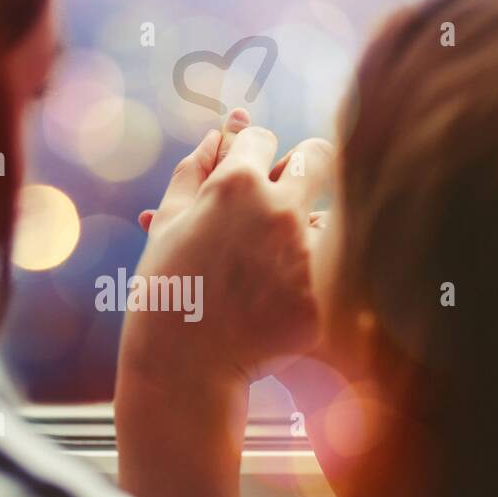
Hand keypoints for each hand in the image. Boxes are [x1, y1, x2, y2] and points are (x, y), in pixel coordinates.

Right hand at [119, 108, 331, 387]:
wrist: (180, 368)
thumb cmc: (167, 290)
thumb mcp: (169, 223)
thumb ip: (195, 168)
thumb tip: (223, 128)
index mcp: (235, 185)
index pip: (262, 137)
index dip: (250, 154)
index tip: (242, 177)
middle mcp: (279, 211)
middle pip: (319, 156)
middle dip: (305, 167)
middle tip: (286, 193)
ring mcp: (306, 256)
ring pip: (330, 216)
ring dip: (309, 228)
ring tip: (269, 264)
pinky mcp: (321, 298)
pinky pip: (326, 275)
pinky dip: (304, 284)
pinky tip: (269, 306)